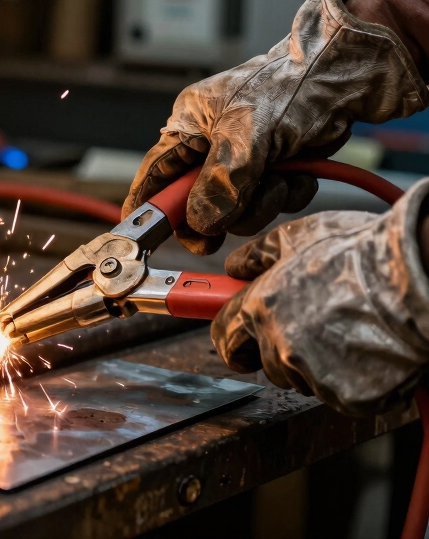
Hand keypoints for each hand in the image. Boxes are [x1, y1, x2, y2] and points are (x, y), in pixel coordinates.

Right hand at [123, 0, 426, 254]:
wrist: (350, 73)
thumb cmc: (294, 83)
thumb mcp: (247, 134)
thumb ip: (219, 183)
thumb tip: (201, 222)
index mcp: (189, 127)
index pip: (154, 175)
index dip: (150, 208)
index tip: (149, 238)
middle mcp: (211, 145)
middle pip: (197, 204)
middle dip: (225, 210)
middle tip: (238, 213)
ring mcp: (244, 160)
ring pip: (237, 210)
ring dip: (264, 202)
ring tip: (284, 176)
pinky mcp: (275, 169)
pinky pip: (270, 203)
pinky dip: (288, 194)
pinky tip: (301, 172)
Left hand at [211, 179, 428, 415]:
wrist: (418, 276)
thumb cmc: (362, 251)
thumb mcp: (299, 236)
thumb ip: (258, 254)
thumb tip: (234, 266)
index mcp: (261, 308)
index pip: (225, 337)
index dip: (233, 340)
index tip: (239, 344)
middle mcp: (280, 345)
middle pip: (267, 363)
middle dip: (283, 352)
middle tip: (318, 328)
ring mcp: (315, 375)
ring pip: (304, 381)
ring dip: (320, 366)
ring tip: (352, 331)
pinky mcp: (349, 396)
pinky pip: (342, 395)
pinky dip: (355, 381)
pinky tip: (371, 351)